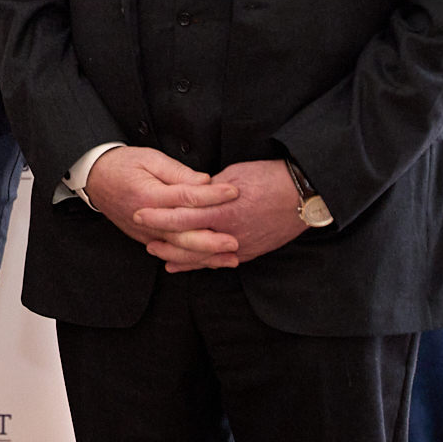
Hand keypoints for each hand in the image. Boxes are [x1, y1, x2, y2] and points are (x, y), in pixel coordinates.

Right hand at [85, 145, 241, 269]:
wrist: (94, 178)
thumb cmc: (122, 165)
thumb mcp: (149, 158)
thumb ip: (178, 172)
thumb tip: (205, 181)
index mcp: (148, 195)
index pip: (186, 197)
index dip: (212, 195)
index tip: (234, 192)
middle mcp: (146, 218)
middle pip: (183, 233)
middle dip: (211, 240)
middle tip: (235, 241)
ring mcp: (145, 232)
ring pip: (179, 249)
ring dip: (206, 256)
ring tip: (230, 258)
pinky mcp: (145, 238)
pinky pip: (170, 253)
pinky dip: (191, 259)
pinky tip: (210, 261)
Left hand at [131, 158, 307, 269]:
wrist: (303, 194)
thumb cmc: (268, 178)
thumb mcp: (232, 175)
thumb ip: (208, 189)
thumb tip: (190, 194)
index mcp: (222, 209)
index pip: (181, 216)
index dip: (158, 217)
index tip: (139, 214)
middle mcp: (230, 232)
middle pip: (188, 242)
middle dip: (163, 242)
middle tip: (144, 240)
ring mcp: (241, 245)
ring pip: (203, 258)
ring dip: (179, 258)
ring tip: (159, 255)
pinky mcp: (251, 252)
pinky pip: (221, 262)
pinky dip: (202, 264)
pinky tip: (187, 266)